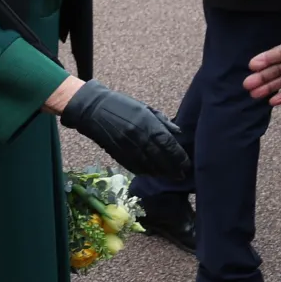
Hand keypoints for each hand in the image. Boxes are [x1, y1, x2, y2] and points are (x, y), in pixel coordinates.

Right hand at [59, 81, 190, 178]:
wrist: (93, 109)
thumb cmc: (121, 105)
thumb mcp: (144, 107)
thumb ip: (162, 121)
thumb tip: (178, 132)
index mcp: (148, 123)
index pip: (168, 144)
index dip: (179, 156)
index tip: (187, 164)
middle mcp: (139, 137)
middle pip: (161, 158)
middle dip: (173, 168)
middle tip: (182, 175)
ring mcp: (128, 148)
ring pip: (149, 166)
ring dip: (161, 173)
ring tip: (170, 176)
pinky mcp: (118, 155)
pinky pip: (135, 167)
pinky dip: (145, 172)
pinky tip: (153, 174)